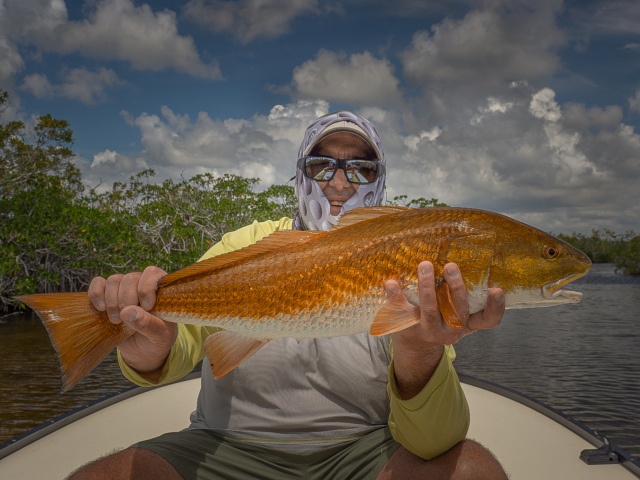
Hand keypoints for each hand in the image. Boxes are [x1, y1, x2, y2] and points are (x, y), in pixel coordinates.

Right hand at [88, 266, 176, 375]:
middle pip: (130, 278)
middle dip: (126, 300)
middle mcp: (142, 284)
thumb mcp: (160, 336)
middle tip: (126, 320)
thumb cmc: (156, 339)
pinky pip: (98, 283)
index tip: (146, 307)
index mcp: (160, 289)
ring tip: (116, 320)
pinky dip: (96, 294)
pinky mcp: (107, 295)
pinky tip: (100, 309)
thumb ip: (149, 324)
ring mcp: (123, 288)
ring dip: (112, 301)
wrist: (142, 351)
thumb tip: (128, 312)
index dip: (146, 287)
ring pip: (114, 280)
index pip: (152, 273)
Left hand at [386, 261, 504, 398]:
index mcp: (467, 325)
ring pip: (430, 311)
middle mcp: (450, 331)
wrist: (415, 347)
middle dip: (455, 288)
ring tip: (425, 265)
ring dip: (427, 287)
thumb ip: (462, 297)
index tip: (497, 290)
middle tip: (451, 266)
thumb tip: (465, 258)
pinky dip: (396, 296)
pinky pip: (401, 311)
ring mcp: (428, 331)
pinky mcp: (407, 328)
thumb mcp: (457, 315)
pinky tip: (392, 282)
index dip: (495, 308)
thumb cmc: (441, 321)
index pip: (488, 321)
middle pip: (457, 311)